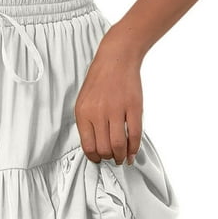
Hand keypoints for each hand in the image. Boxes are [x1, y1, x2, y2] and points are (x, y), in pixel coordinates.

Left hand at [74, 30, 143, 164]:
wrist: (116, 59)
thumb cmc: (99, 82)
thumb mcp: (83, 102)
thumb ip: (87, 124)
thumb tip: (94, 147)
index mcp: (83, 113)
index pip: (87, 146)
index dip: (94, 157)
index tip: (99, 159)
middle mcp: (98, 113)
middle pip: (103, 148)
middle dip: (108, 158)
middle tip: (112, 158)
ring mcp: (116, 110)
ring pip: (118, 145)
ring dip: (121, 156)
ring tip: (123, 158)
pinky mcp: (134, 107)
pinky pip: (134, 134)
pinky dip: (134, 147)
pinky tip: (133, 152)